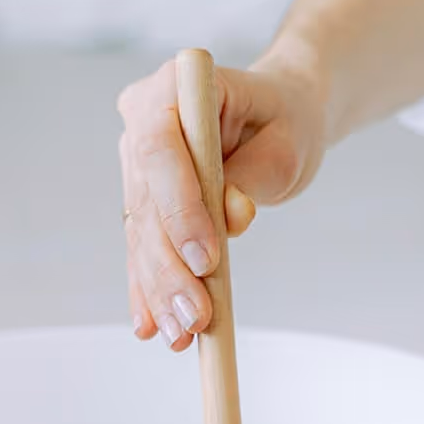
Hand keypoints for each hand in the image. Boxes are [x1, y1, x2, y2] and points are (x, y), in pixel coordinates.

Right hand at [117, 49, 325, 349]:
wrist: (277, 116)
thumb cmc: (285, 120)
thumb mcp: (286, 143)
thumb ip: (255, 175)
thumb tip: (232, 216)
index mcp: (175, 88)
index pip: (161, 148)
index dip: (178, 206)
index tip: (207, 257)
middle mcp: (141, 122)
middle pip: (146, 201)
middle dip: (170, 266)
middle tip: (196, 316)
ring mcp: (136, 163)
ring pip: (142, 233)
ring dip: (160, 289)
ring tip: (183, 335)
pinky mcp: (143, 199)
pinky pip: (143, 248)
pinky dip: (150, 289)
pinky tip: (153, 327)